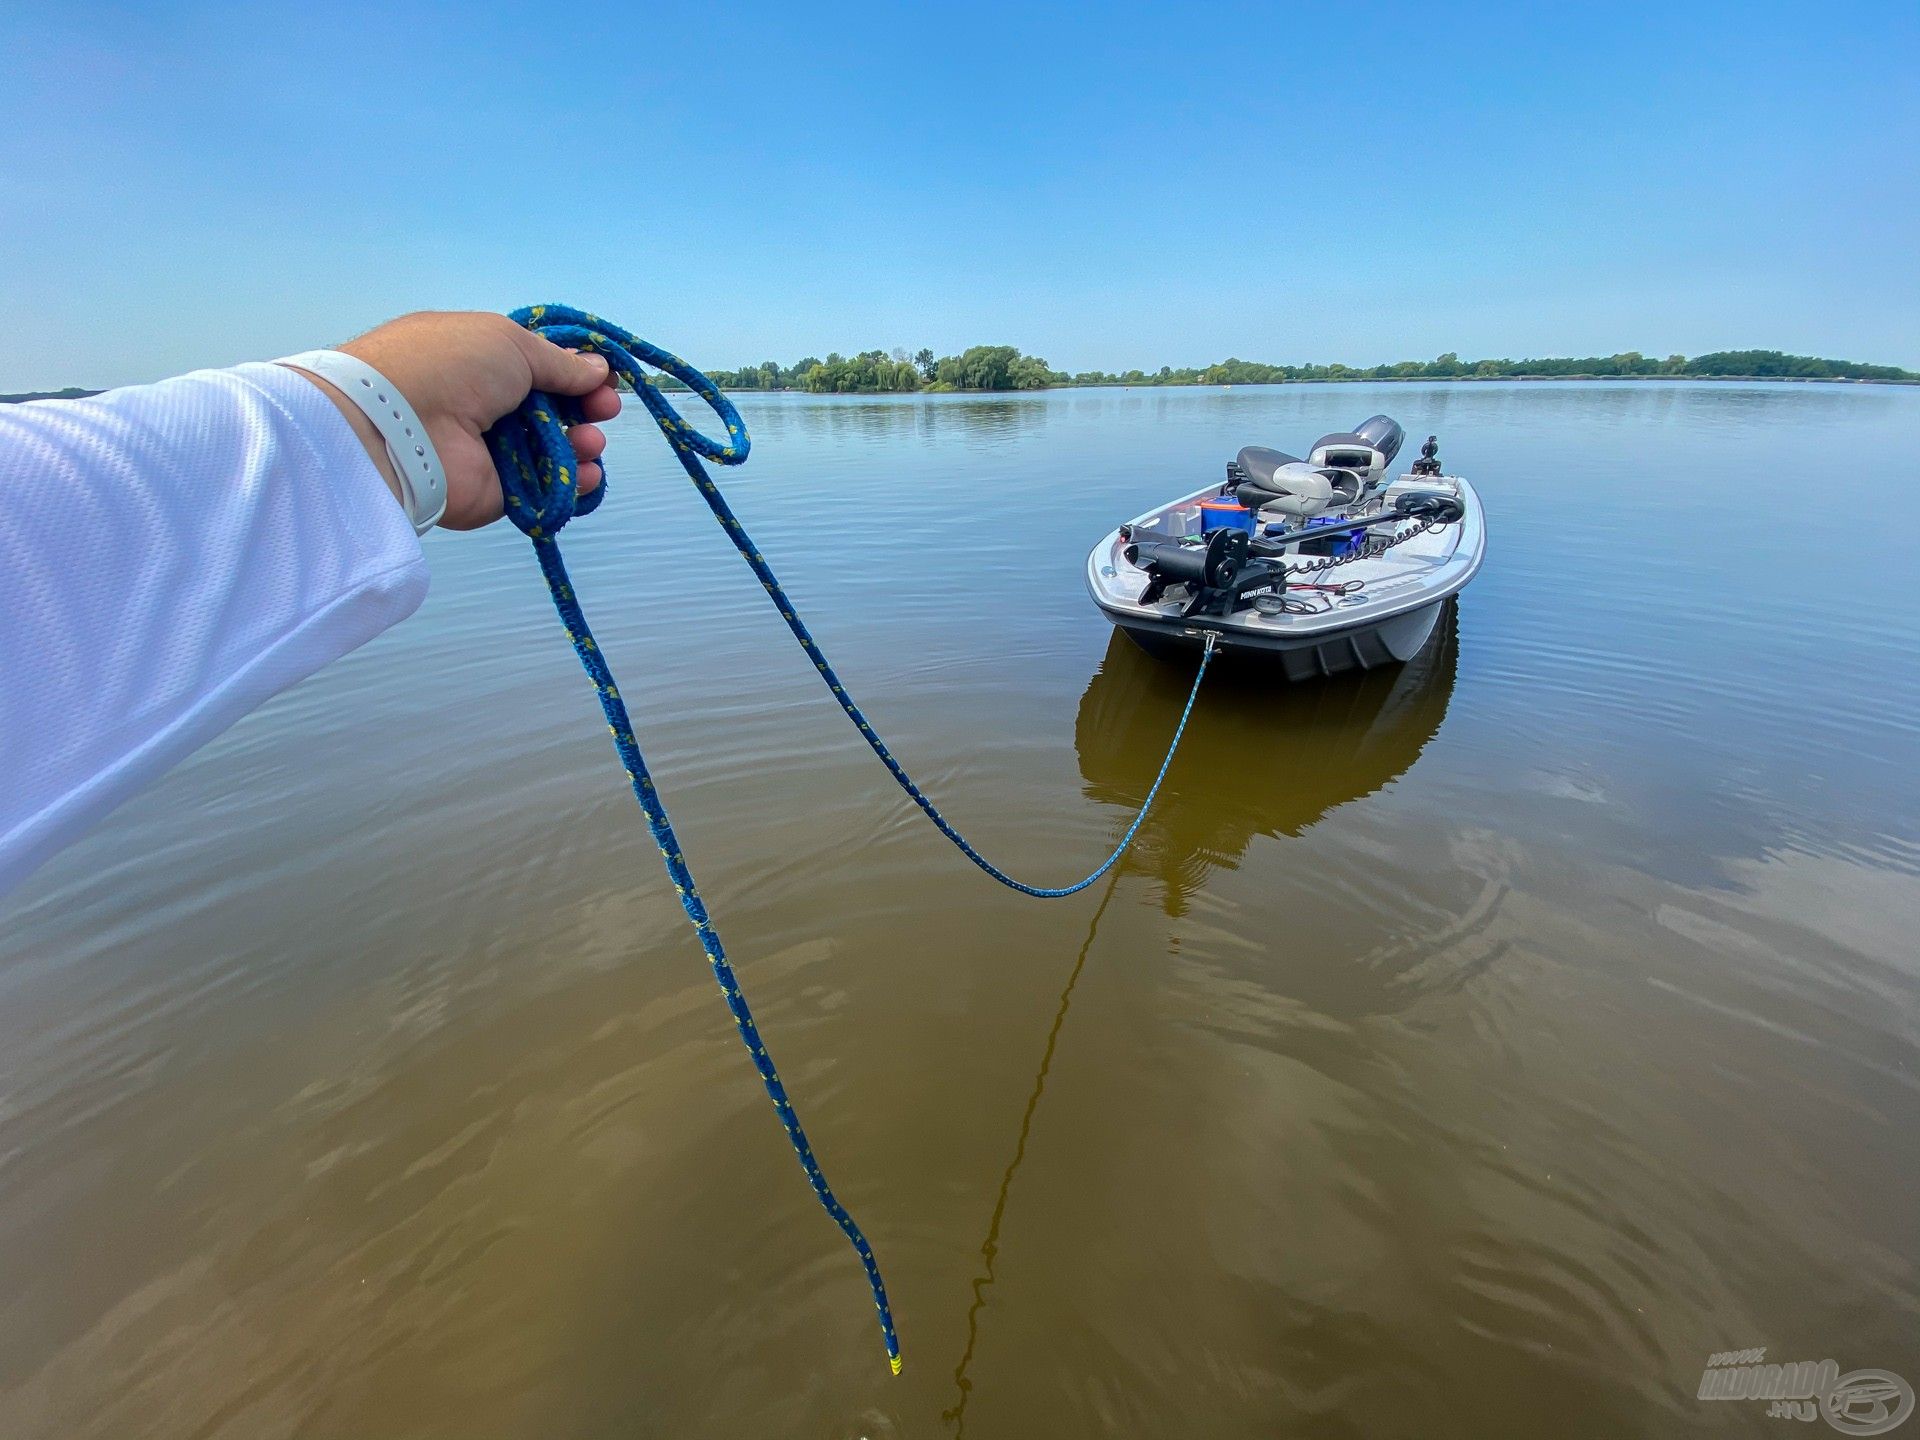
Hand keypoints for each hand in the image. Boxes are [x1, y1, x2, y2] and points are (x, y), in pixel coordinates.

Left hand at [294, 310, 621, 529]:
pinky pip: (545, 487)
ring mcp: (492, 451)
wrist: (399, 426)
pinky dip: (572, 482)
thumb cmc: (451, 366)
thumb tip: (597, 369)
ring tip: (591, 440)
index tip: (603, 378)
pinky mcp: (497, 493)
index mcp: (481, 360)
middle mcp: (486, 405)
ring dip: (582, 442)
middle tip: (605, 409)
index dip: (575, 372)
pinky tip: (586, 472)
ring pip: (553, 449)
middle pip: (552, 409)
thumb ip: (559, 362)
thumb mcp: (510, 342)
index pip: (538, 368)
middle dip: (586, 407)